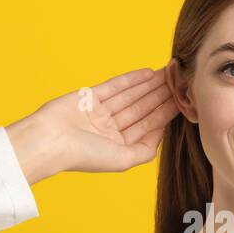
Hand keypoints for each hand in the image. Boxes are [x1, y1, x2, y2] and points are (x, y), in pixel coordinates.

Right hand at [6, 66, 177, 182]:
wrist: (49, 141)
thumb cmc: (84, 155)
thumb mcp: (123, 160)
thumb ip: (145, 150)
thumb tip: (162, 133)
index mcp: (119, 146)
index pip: (149, 126)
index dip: (167, 112)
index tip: (184, 100)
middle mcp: (111, 129)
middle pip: (143, 108)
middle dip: (162, 94)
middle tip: (180, 79)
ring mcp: (100, 112)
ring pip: (132, 96)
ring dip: (150, 84)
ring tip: (169, 72)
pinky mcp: (89, 97)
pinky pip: (114, 86)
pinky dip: (131, 79)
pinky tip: (148, 73)